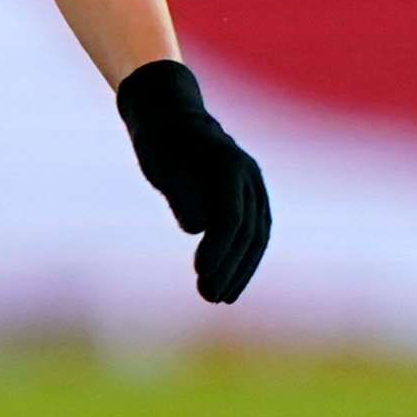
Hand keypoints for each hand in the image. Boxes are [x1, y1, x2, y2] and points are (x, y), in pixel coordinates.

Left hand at [114, 59, 270, 303]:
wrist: (173, 118)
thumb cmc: (162, 141)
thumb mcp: (160, 162)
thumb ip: (179, 192)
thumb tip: (198, 228)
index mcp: (228, 166)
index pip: (230, 216)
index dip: (218, 246)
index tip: (200, 272)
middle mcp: (249, 177)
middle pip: (246, 231)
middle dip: (229, 267)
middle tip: (206, 296)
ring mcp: (255, 188)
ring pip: (256, 237)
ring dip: (240, 270)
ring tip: (218, 298)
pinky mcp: (251, 200)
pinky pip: (256, 235)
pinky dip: (245, 261)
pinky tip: (230, 286)